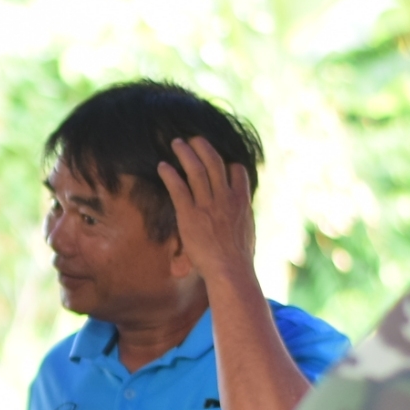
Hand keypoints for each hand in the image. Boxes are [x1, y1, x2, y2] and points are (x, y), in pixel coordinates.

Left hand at [159, 136, 258, 290]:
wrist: (230, 270)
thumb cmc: (238, 260)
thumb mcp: (247, 235)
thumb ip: (241, 222)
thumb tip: (241, 225)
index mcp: (241, 202)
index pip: (237, 172)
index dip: (229, 164)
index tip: (221, 161)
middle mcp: (225, 198)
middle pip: (215, 163)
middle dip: (204, 148)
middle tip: (194, 139)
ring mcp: (208, 205)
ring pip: (196, 170)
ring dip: (186, 154)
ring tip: (177, 143)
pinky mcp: (190, 215)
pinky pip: (178, 188)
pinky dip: (170, 175)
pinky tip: (162, 166)